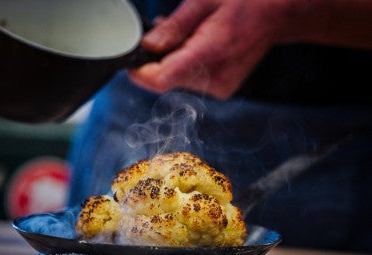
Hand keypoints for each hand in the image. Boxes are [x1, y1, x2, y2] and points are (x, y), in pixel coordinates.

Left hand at [129, 0, 371, 98]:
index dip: (141, 73)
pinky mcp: (223, 89)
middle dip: (157, 62)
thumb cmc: (245, 2)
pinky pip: (192, 82)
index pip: (162, 79)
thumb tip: (147, 46)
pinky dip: (186, 67)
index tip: (132, 62)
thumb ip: (173, 27)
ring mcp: (221, 87)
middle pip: (167, 81)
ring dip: (172, 63)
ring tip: (185, 37)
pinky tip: (195, 47)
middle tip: (162, 36)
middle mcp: (215, 77)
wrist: (277, 15)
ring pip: (178, 82)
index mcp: (209, 53)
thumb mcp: (203, 2)